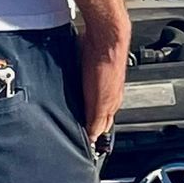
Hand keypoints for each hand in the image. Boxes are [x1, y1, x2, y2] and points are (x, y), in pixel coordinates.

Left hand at [78, 12, 130, 144]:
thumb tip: (92, 138)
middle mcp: (108, 93)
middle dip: (88, 122)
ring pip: (91, 99)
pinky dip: (79, 92)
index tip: (86, 143)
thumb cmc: (105, 66)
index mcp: (111, 104)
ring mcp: (99, 80)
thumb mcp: (98, 101)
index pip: (102, 127)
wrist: (105, 39)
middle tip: (78, 131)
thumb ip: (96, 120)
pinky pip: (84, 85)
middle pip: (98, 113)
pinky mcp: (89, 68)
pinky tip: (72, 92)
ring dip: (83, 107)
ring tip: (73, 114)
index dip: (94, 135)